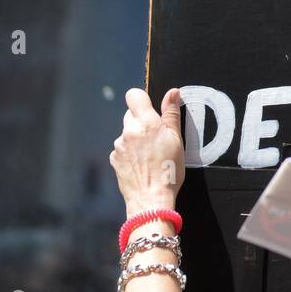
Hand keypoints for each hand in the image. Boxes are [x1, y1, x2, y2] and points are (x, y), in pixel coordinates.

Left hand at [111, 88, 184, 215]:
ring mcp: (119, 145)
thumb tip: (172, 92)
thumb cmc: (168, 170)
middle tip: (155, 136)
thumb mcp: (177, 140)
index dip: (142, 99)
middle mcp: (128, 131)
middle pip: (130, 115)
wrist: (151, 199)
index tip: (150, 108)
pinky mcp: (114, 158)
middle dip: (141, 121)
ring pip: (127, 133)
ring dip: (135, 138)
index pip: (134, 95)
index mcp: (146, 122)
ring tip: (150, 154)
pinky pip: (122, 148)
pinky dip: (130, 152)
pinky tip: (141, 163)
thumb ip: (172, 113)